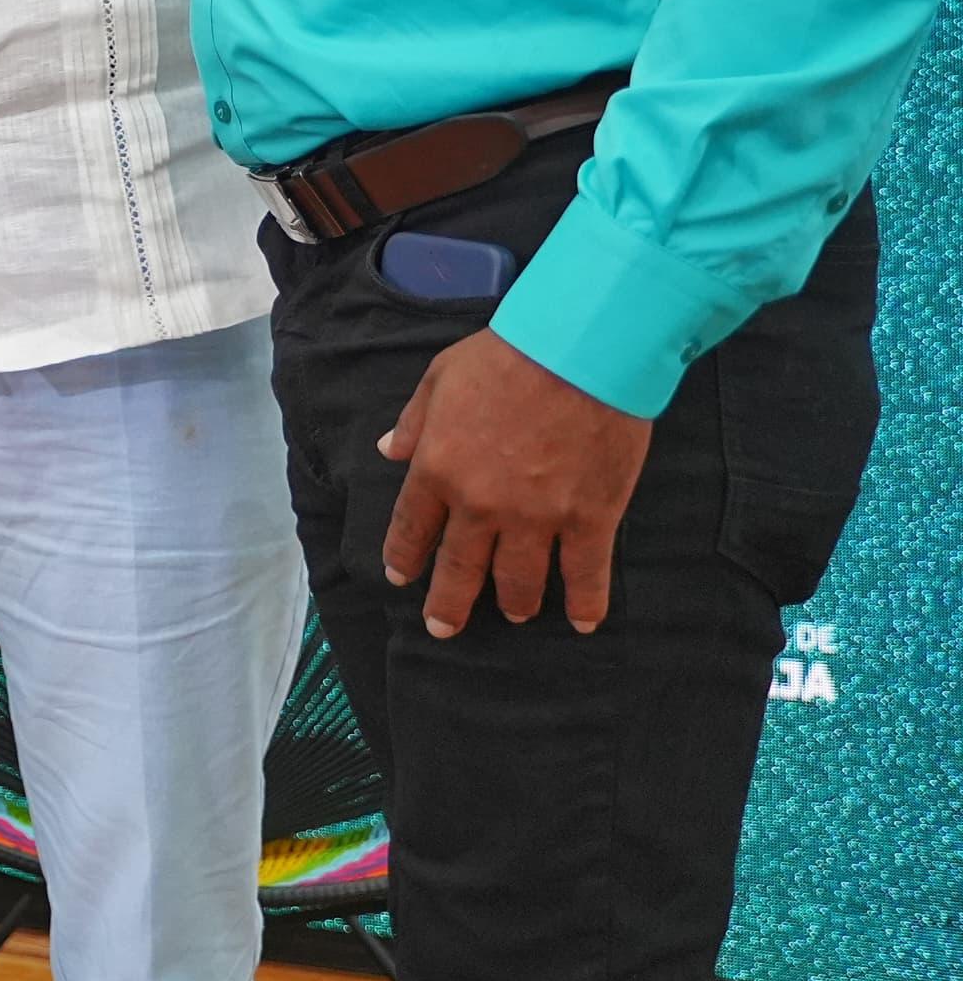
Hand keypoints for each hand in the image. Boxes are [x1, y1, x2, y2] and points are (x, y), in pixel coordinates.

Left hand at [376, 327, 654, 636]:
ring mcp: (536, 517)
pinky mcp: (589, 519)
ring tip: (516, 614)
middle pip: (460, 569)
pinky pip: (585, 574)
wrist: (578, 352)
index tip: (402, 578)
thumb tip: (389, 449)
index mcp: (437, 469)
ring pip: (519, 580)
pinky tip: (583, 622)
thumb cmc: (505, 357)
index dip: (405, 558)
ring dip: (515, 603)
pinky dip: (585, 603)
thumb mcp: (439, 378)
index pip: (412, 528)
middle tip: (442, 629)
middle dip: (449, 604)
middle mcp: (481, 504)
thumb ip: (415, 421)